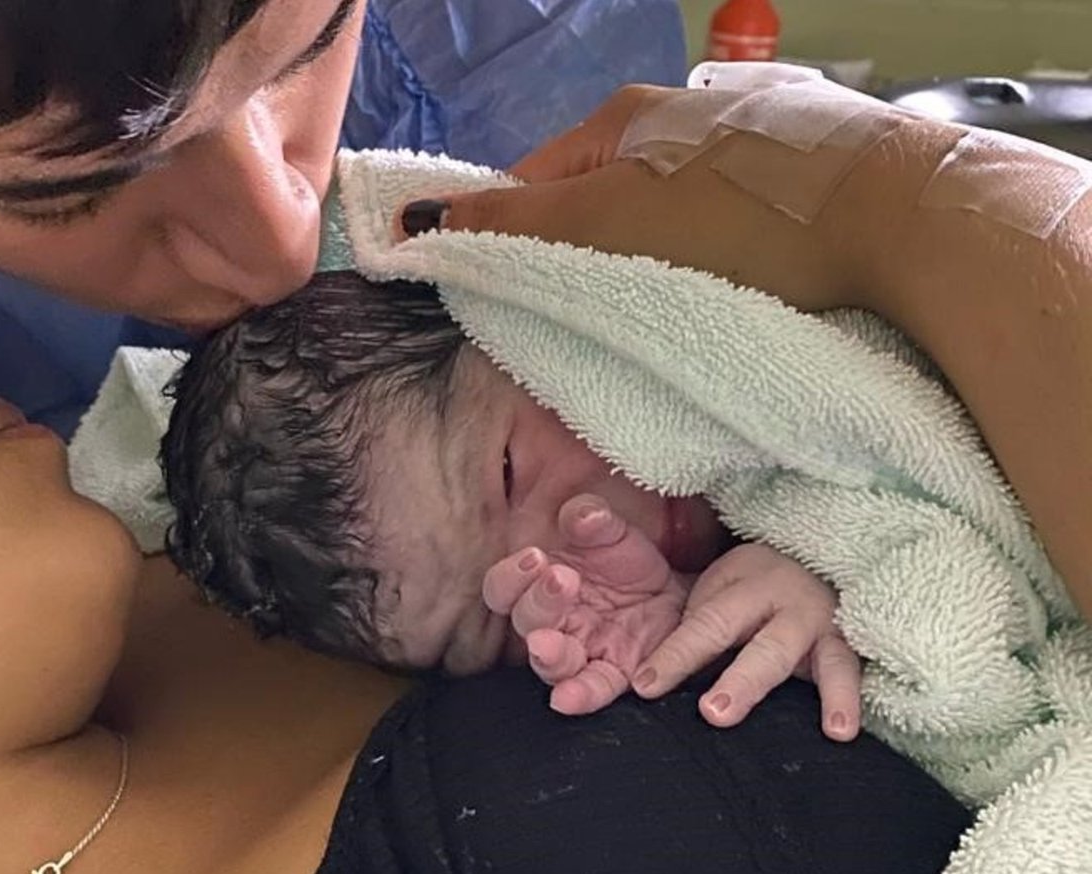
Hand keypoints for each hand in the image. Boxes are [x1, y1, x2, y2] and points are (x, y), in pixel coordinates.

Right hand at [393, 84, 921, 312]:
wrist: (898, 222)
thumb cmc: (737, 220)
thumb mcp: (604, 225)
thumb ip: (509, 227)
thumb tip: (410, 223)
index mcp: (624, 117)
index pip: (529, 184)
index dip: (509, 247)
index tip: (514, 310)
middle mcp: (683, 115)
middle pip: (597, 202)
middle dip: (582, 261)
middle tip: (593, 324)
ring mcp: (747, 141)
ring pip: (662, 217)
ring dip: (649, 265)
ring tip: (665, 315)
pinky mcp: (802, 179)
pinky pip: (725, 227)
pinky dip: (713, 263)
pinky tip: (733, 291)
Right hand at [483, 495, 688, 714]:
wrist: (675, 590)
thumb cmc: (628, 563)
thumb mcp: (613, 533)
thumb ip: (593, 520)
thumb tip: (583, 514)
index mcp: (538, 586)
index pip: (504, 588)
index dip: (510, 577)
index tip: (534, 558)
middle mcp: (551, 623)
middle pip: (525, 622)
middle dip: (538, 601)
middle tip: (562, 580)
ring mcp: (579, 652)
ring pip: (549, 663)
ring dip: (547, 654)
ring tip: (548, 644)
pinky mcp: (610, 674)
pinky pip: (590, 689)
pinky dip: (577, 695)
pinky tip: (567, 698)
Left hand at [631, 543, 861, 739]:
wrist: (813, 561)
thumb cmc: (751, 589)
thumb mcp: (719, 592)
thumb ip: (696, 630)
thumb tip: (653, 681)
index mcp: (744, 585)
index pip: (706, 626)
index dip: (675, 657)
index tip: (646, 686)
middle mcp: (788, 601)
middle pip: (764, 646)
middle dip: (741, 682)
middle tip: (714, 714)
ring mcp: (823, 622)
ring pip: (819, 658)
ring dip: (823, 693)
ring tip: (828, 728)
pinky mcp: (848, 643)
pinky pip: (850, 670)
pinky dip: (849, 699)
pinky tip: (843, 730)